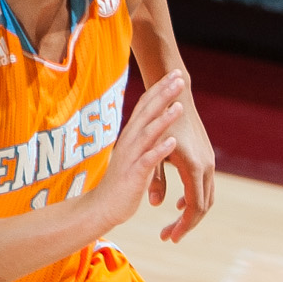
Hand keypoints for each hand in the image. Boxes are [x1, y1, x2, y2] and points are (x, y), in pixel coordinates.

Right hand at [92, 71, 189, 228]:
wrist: (102, 207)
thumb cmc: (122, 181)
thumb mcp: (136, 154)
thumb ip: (145, 139)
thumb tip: (157, 124)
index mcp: (131, 135)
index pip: (145, 106)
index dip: (159, 88)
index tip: (174, 74)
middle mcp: (129, 142)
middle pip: (147, 113)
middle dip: (164, 94)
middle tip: (179, 78)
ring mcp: (130, 157)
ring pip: (148, 134)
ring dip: (164, 119)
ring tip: (180, 106)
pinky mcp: (133, 175)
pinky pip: (148, 161)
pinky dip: (160, 151)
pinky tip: (173, 142)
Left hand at [147, 93, 218, 242]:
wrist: (176, 96)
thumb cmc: (160, 122)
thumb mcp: (153, 152)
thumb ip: (155, 180)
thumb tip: (156, 204)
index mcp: (194, 168)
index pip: (194, 207)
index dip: (183, 226)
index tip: (171, 238)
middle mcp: (206, 167)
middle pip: (203, 206)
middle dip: (187, 224)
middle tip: (170, 236)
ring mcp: (209, 162)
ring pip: (206, 197)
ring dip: (191, 212)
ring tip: (174, 224)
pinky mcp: (207, 158)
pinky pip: (205, 186)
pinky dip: (194, 199)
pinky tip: (179, 202)